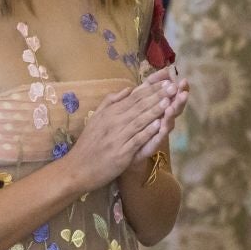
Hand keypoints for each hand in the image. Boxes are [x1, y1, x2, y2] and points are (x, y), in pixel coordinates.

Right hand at [59, 79, 180, 194]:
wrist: (77, 169)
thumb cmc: (88, 144)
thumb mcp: (96, 118)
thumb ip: (111, 102)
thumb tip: (128, 89)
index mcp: (109, 113)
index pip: (134, 97)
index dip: (151, 89)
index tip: (165, 80)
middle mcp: (113, 122)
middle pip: (138, 106)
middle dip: (157, 96)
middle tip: (172, 86)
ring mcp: (117, 137)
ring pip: (139, 121)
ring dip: (155, 110)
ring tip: (169, 101)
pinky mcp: (121, 153)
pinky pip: (137, 139)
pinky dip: (148, 131)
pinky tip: (159, 125)